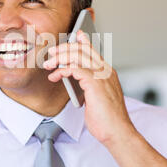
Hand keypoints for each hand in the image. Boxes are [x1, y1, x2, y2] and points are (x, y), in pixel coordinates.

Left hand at [43, 30, 136, 144]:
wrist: (117, 132)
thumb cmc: (107, 120)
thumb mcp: (95, 98)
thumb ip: (88, 85)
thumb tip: (74, 79)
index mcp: (108, 73)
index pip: (95, 52)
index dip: (85, 41)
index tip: (77, 34)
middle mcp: (106, 71)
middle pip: (83, 50)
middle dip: (65, 48)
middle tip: (51, 53)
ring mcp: (102, 76)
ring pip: (77, 55)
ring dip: (60, 58)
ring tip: (49, 65)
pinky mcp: (95, 83)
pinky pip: (74, 68)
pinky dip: (62, 70)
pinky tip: (55, 76)